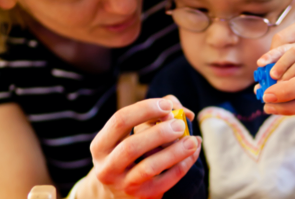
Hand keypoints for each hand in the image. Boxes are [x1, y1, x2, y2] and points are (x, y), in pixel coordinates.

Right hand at [84, 98, 201, 198]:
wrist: (116, 193)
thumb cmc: (126, 154)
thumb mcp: (125, 137)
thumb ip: (148, 117)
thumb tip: (176, 106)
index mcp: (101, 146)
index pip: (119, 121)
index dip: (144, 109)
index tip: (166, 105)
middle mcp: (107, 167)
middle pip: (132, 146)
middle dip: (159, 133)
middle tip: (180, 124)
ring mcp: (124, 184)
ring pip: (149, 167)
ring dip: (174, 151)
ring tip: (193, 140)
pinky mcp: (143, 196)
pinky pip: (166, 181)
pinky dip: (182, 166)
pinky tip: (193, 153)